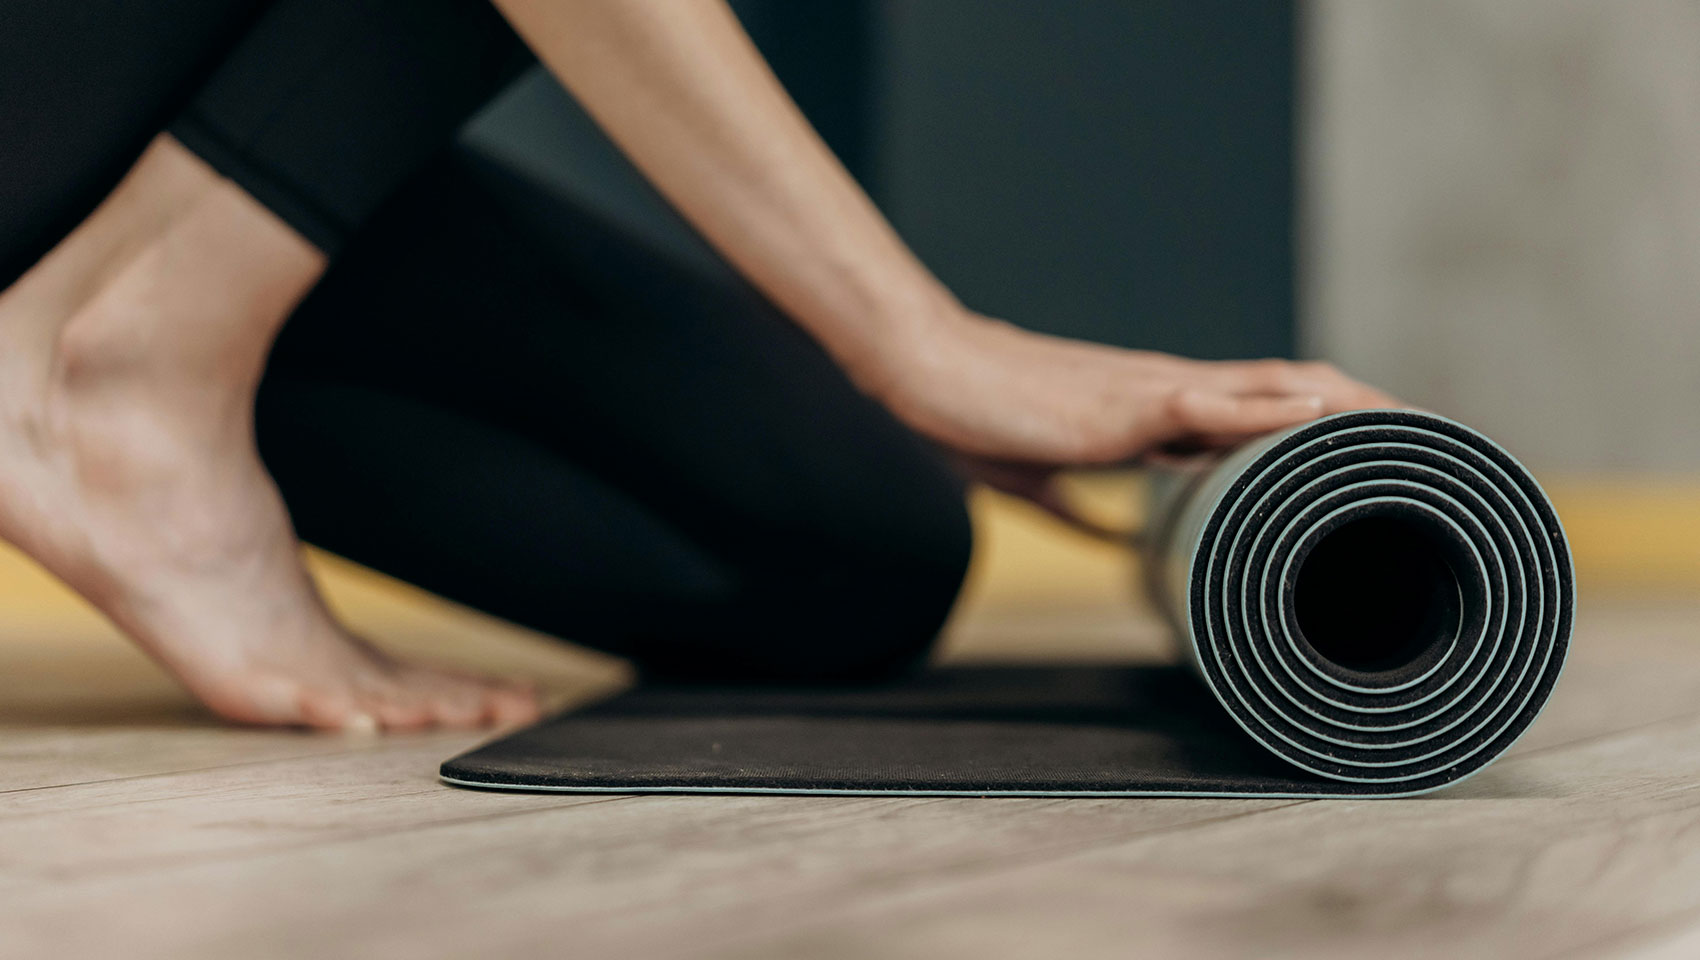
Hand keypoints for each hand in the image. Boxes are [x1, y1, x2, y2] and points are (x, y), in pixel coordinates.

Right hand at [875, 311, 1397, 530]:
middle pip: (1293, 391)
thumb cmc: (976, 416)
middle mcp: (1170, 392)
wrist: (929, 374)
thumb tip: (1117, 541)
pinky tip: (1324, 418)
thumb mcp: (1038, 478)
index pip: (1258, 409)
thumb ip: (1082, 509)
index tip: (1372, 450)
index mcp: (1155, 410)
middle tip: (1430, 440)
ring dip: (1347, 407)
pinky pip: (1216, 405)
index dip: (1321, 423)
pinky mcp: (1130, 406)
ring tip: (1412, 427)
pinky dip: (1273, 413)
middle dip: (1364, 412)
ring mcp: (1156, 393)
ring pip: (1275, 389)